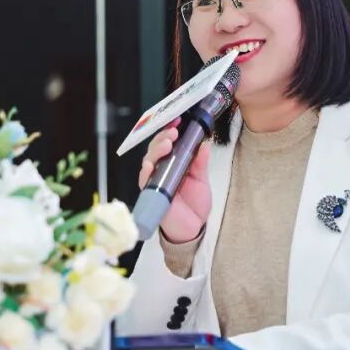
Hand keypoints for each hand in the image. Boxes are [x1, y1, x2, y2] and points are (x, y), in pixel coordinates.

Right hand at [138, 117, 211, 242]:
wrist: (193, 229)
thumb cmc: (194, 204)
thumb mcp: (202, 180)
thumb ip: (201, 163)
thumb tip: (204, 144)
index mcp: (174, 163)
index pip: (168, 142)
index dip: (170, 129)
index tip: (179, 120)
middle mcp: (162, 169)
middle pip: (156, 148)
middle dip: (163, 137)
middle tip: (173, 131)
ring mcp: (155, 181)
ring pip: (149, 160)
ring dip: (156, 150)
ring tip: (167, 143)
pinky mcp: (152, 194)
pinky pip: (144, 181)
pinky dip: (146, 172)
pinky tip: (150, 165)